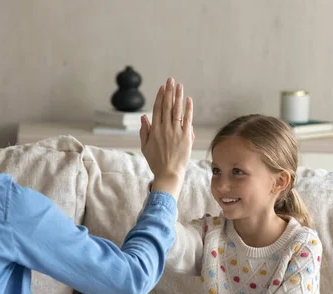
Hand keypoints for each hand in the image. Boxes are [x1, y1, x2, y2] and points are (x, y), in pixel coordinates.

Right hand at [140, 77, 193, 199]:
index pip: (157, 109)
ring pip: (177, 110)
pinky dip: (188, 109)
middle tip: (170, 80)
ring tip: (179, 85)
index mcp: (154, 130)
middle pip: (167, 106)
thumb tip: (144, 117)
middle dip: (169, 91)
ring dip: (178, 96)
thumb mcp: (145, 147)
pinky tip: (188, 100)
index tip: (162, 87)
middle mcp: (165, 128)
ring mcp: (176, 131)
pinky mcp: (186, 136)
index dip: (160, 97)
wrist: (168, 173)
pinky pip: (187, 119)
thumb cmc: (156, 162)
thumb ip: (144, 131)